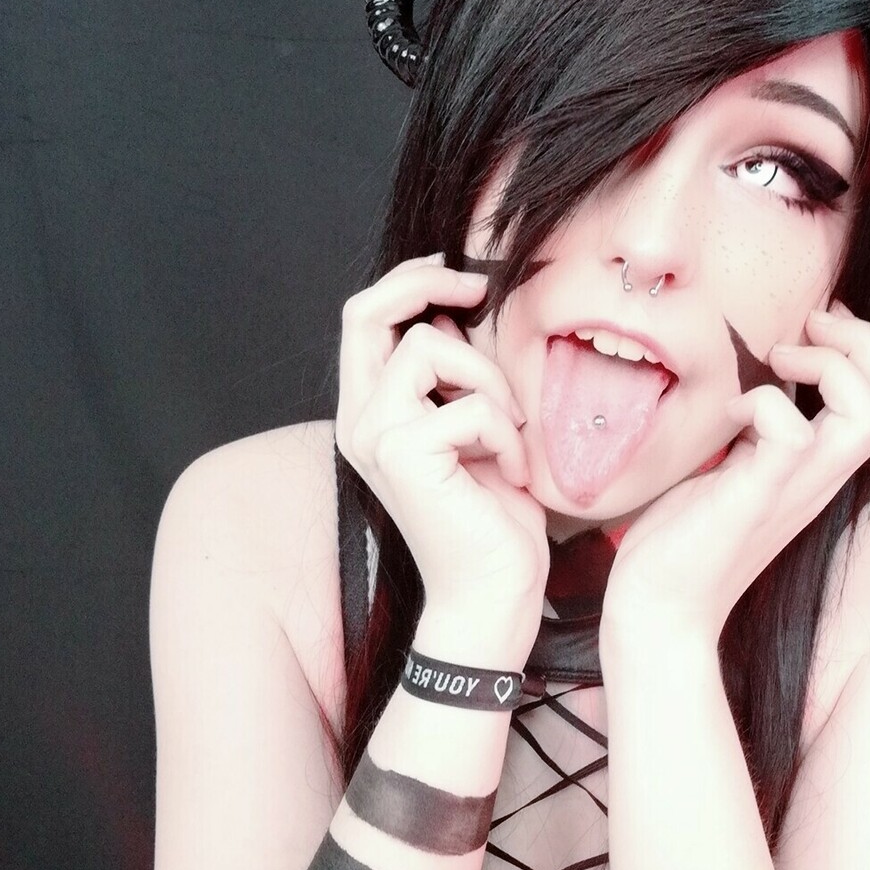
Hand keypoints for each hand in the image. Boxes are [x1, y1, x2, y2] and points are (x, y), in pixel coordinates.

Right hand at [335, 256, 548, 615]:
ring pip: (430, 347)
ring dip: (489, 383)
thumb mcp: (479, 431)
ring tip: (511, 435)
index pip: (363, 320)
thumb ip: (458, 379)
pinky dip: (506, 434)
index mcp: (371, 412)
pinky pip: (469, 405)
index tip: (459, 277)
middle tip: (479, 290)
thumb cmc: (494, 520)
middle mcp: (359, 420)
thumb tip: (458, 314)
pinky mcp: (402, 453)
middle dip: (426, 285)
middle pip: (366, 312)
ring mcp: (373, 435)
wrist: (493, 593)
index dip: (407, 282)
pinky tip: (511, 474)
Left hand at [603, 301, 869, 643]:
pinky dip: (765, 402)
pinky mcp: (757, 498)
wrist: (660, 606)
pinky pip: (792, 434)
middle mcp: (821, 477)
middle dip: (860, 342)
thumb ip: (759, 425)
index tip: (814, 324)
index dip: (863, 347)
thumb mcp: (736, 463)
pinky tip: (731, 414)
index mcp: (821, 466)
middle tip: (803, 330)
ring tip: (776, 362)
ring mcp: (794, 488)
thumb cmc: (687, 535)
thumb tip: (755, 372)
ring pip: (868, 414)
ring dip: (828, 365)